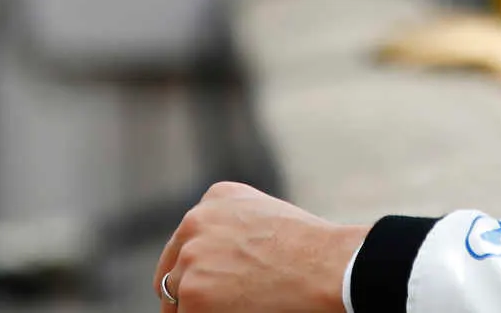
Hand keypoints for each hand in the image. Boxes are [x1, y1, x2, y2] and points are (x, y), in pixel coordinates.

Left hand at [154, 182, 369, 312]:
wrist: (326, 266)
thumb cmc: (313, 250)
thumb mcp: (269, 217)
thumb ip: (236, 227)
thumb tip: (222, 262)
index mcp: (215, 198)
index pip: (189, 240)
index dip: (198, 268)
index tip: (210, 284)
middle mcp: (195, 221)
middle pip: (175, 268)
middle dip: (189, 289)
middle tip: (213, 305)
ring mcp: (190, 256)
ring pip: (178, 297)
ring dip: (197, 308)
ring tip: (237, 309)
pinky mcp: (192, 293)